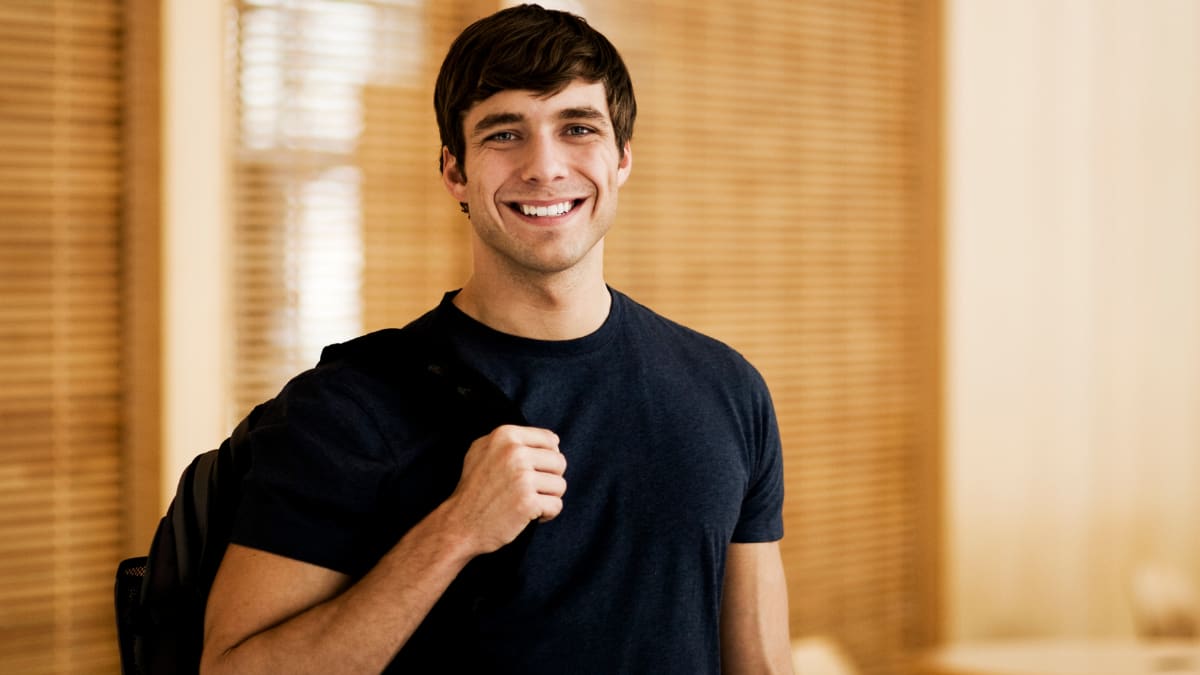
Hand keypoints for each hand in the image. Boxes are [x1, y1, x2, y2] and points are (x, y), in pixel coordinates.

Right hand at [441, 425, 566, 554]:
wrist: (460, 523)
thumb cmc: (473, 489)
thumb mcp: (481, 451)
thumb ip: (511, 441)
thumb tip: (553, 440)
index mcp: (505, 435)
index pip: (551, 440)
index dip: (547, 458)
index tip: (534, 471)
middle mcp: (515, 452)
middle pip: (559, 462)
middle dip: (549, 478)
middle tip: (531, 490)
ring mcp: (522, 477)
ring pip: (560, 485)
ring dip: (548, 497)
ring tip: (529, 502)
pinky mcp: (528, 502)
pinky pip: (556, 505)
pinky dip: (547, 514)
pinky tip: (530, 515)